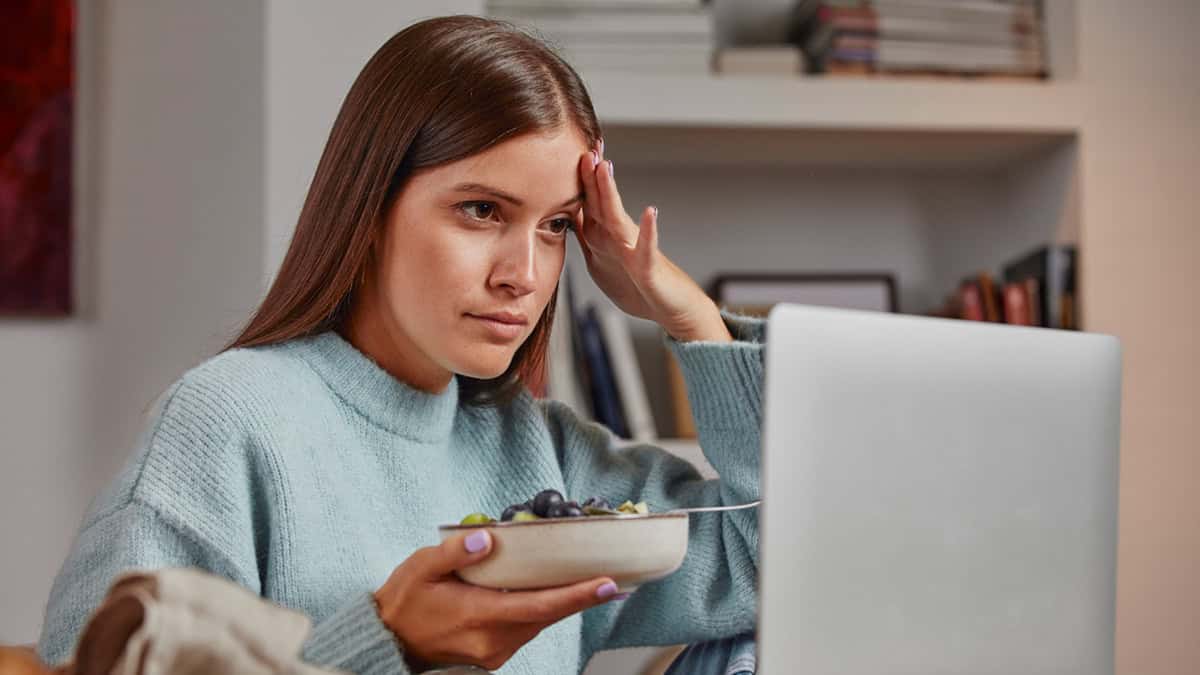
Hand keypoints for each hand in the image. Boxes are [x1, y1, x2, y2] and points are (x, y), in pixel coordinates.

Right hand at [374, 530, 622, 670]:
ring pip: (540, 624)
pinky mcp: (493, 654)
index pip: (539, 606)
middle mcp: (493, 640)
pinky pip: (527, 630)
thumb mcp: (421, 568)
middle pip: (548, 616)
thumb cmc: (404, 601)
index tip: (607, 584)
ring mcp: (494, 652)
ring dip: (563, 604)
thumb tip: (487, 538)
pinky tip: (553, 594)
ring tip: (589, 582)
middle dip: (580, 597)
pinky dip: (543, 611)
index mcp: (478, 616)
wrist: (387, 642)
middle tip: (612, 579)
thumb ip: (455, 552)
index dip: (576, 596)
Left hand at [575, 139, 730, 342]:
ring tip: (606, 167)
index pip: (587, 204)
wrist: (672, 308)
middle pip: (600, 203)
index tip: (566, 152)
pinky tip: (651, 212)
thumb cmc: (638, 285)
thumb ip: (586, 239)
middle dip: (590, 176)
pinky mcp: (648, 268)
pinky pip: (647, 248)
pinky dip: (648, 231)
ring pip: (618, 218)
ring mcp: (634, 250)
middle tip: (584, 146)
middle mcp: (618, 238)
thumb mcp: (601, 262)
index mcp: (603, 238)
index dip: (576, 181)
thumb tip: (566, 218)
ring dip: (611, 193)